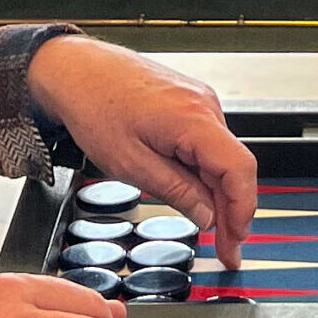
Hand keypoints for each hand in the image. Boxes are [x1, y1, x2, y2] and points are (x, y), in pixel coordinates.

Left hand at [27, 35, 257, 266]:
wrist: (75, 69)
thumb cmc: (94, 106)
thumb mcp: (131, 164)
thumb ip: (177, 191)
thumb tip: (208, 216)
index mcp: (194, 119)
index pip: (240, 170)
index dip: (243, 210)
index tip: (236, 239)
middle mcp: (205, 105)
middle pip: (234, 166)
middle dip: (232, 211)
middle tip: (226, 248)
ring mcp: (199, 100)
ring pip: (221, 156)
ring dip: (217, 192)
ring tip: (207, 224)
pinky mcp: (189, 102)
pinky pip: (207, 142)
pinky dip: (205, 170)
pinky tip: (193, 190)